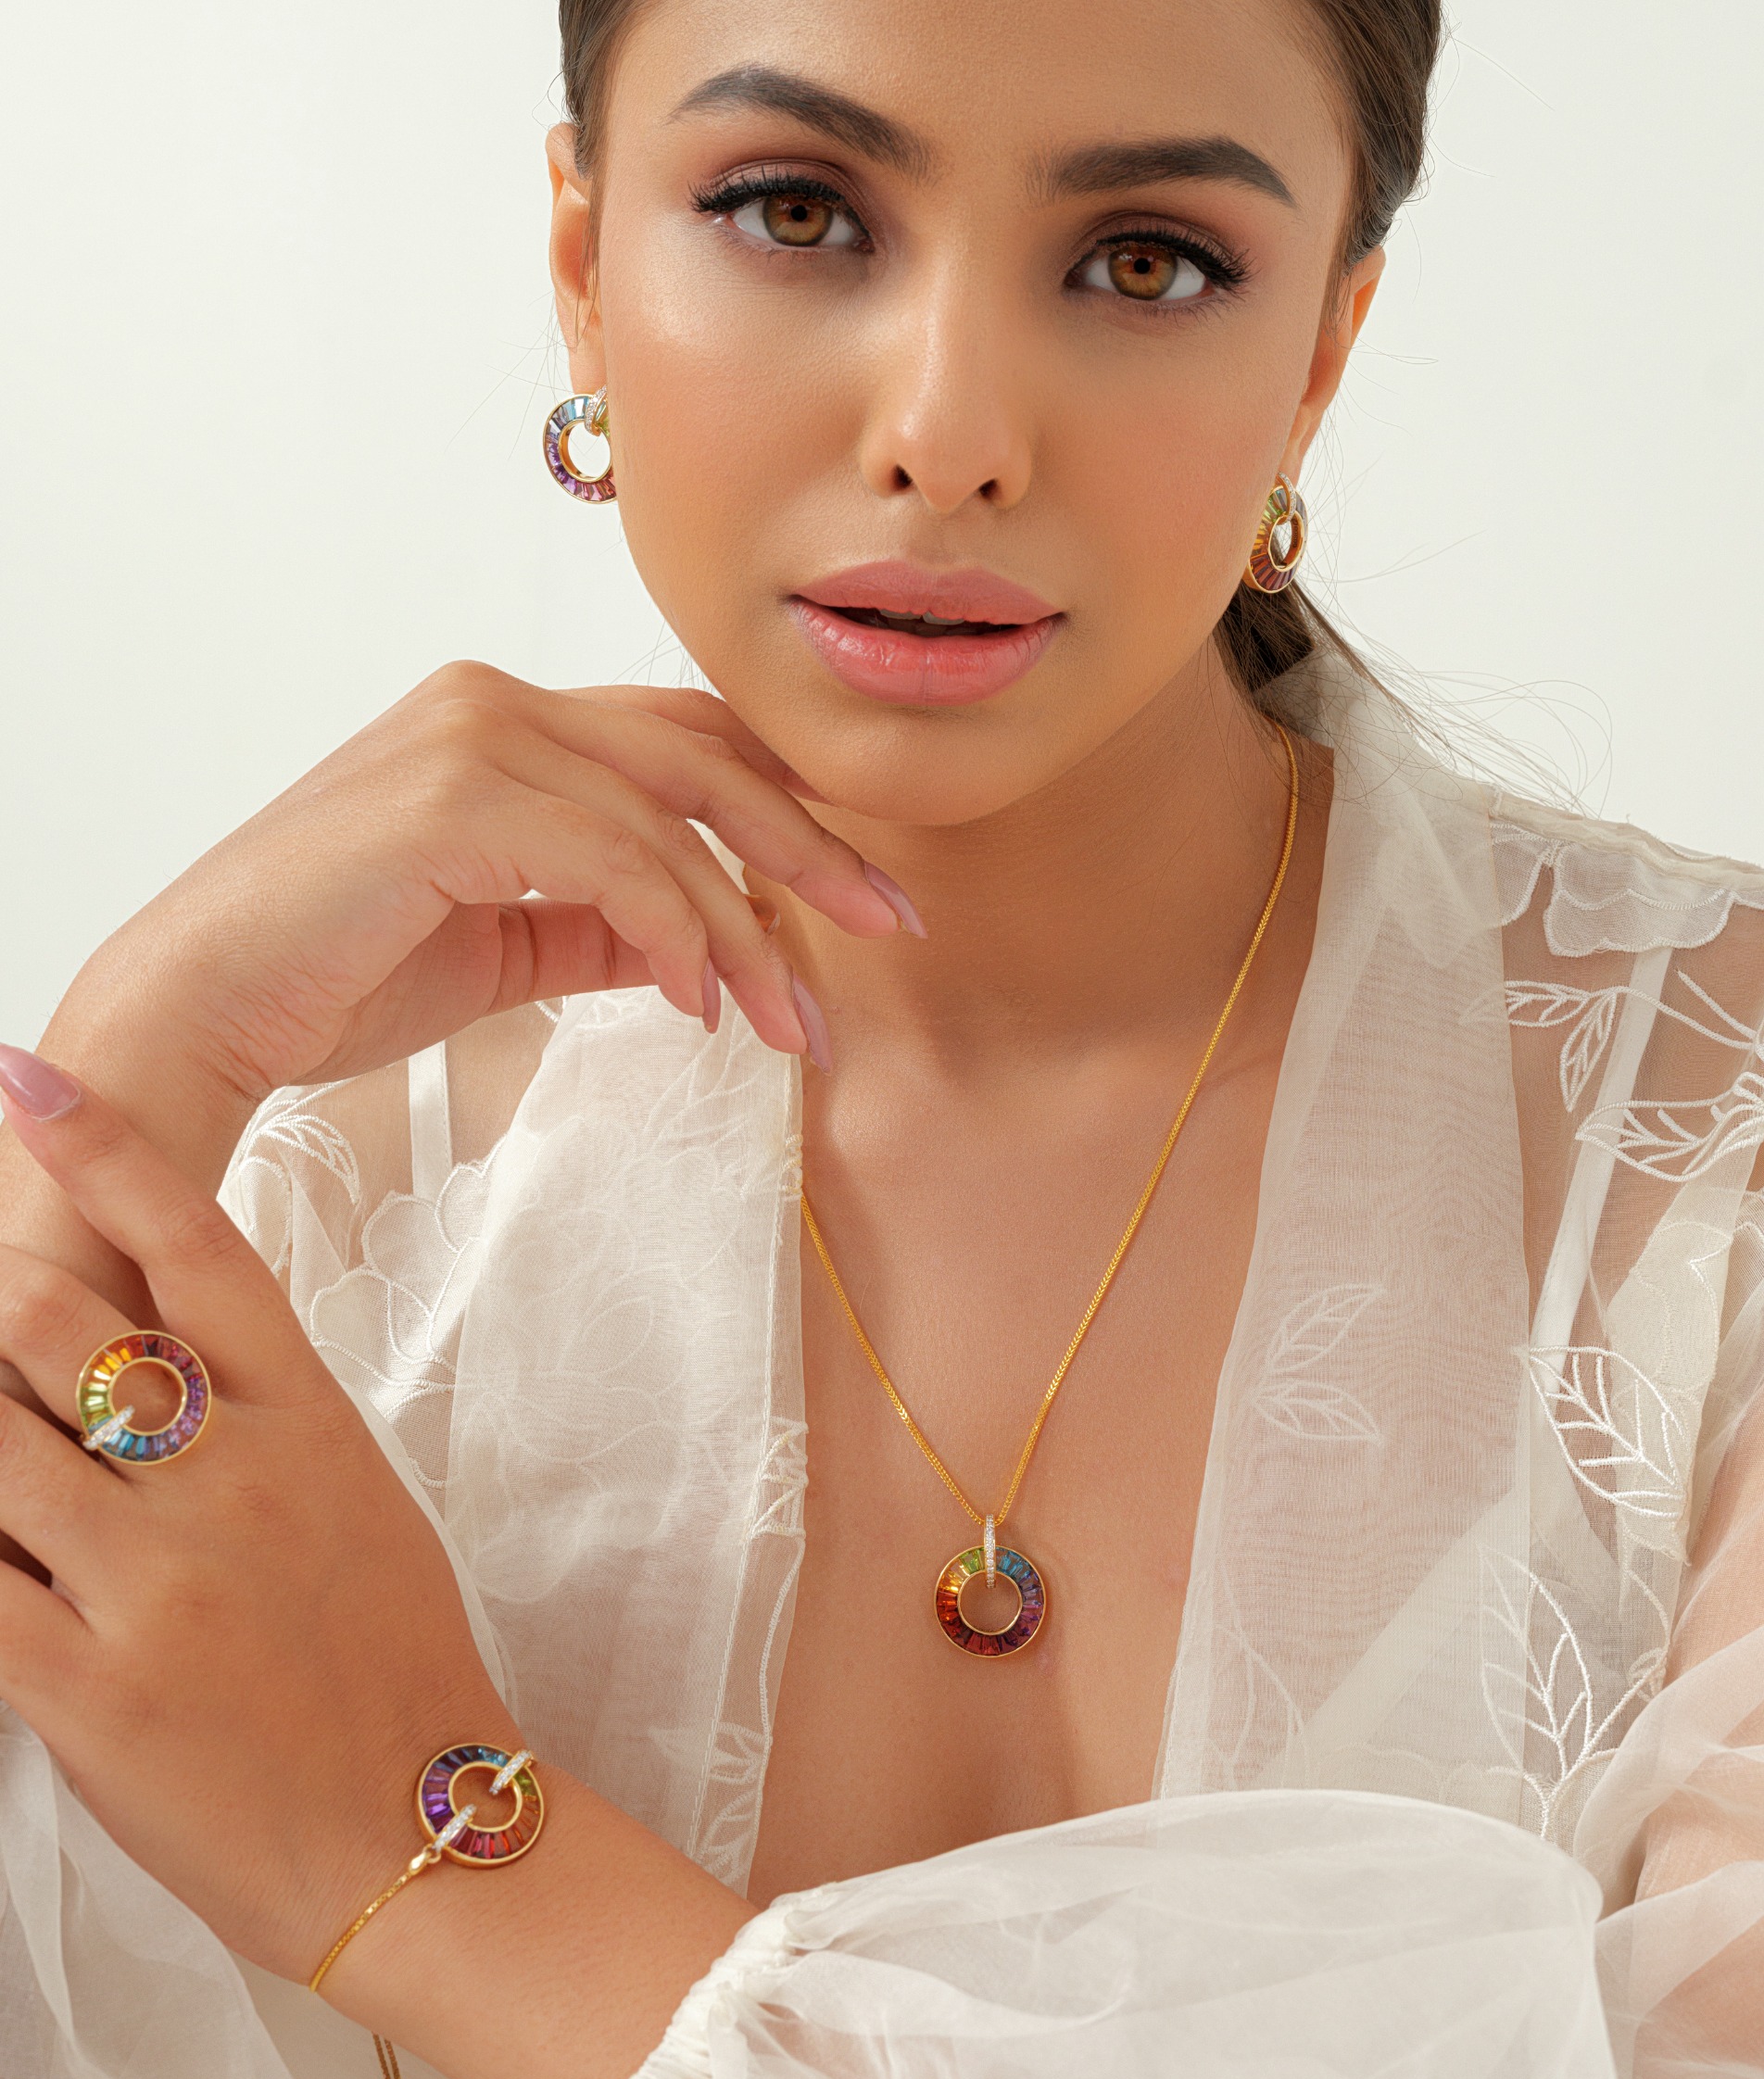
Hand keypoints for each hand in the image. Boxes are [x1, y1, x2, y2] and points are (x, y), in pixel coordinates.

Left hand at [0, 1047, 749, 2078]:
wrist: (422, 1831)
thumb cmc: (390, 1666)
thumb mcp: (353, 1505)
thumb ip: (252, 1420)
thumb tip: (138, 1352)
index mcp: (307, 1425)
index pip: (200, 1249)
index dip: (106, 1152)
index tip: (29, 1080)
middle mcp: (230, 1481)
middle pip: (55, 1325)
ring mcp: (156, 1582)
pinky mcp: (85, 1690)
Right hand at [43, 666, 917, 1184]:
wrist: (202, 1010)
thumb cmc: (340, 974)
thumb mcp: (512, 946)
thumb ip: (611, 924)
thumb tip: (716, 944)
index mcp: (511, 723)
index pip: (688, 743)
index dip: (790, 811)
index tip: (869, 899)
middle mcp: (496, 703)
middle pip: (705, 756)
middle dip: (813, 846)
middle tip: (894, 927)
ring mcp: (470, 739)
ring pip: (671, 818)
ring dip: (752, 927)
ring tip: (794, 1023)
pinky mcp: (449, 799)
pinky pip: (611, 859)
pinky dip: (676, 929)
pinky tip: (706, 1004)